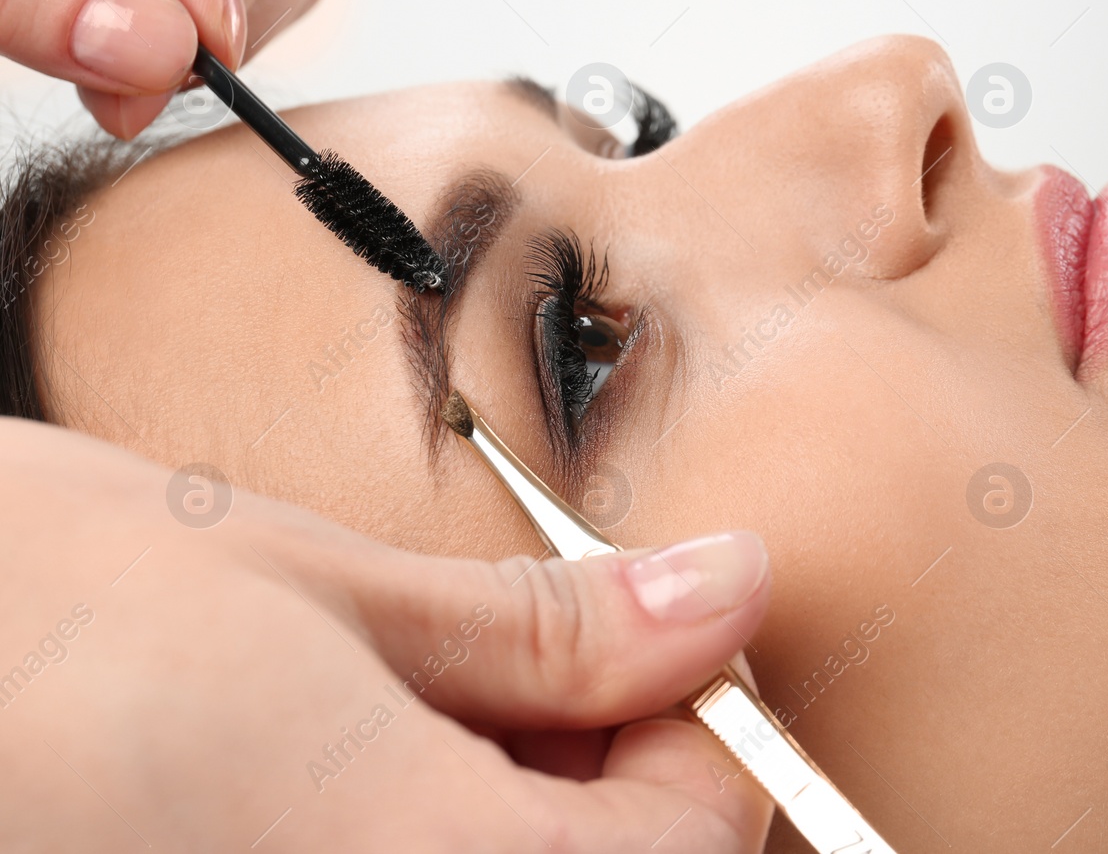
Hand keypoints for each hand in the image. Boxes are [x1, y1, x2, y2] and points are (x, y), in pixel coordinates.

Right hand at [0, 419, 774, 850]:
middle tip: (536, 668)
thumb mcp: (322, 589)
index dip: (697, 725)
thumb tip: (729, 591)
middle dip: (610, 782)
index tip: (650, 639)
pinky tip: (351, 779)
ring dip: (521, 817)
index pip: (695, 842)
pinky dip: (432, 840)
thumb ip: (549, 630)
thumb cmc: (36, 614)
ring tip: (425, 712)